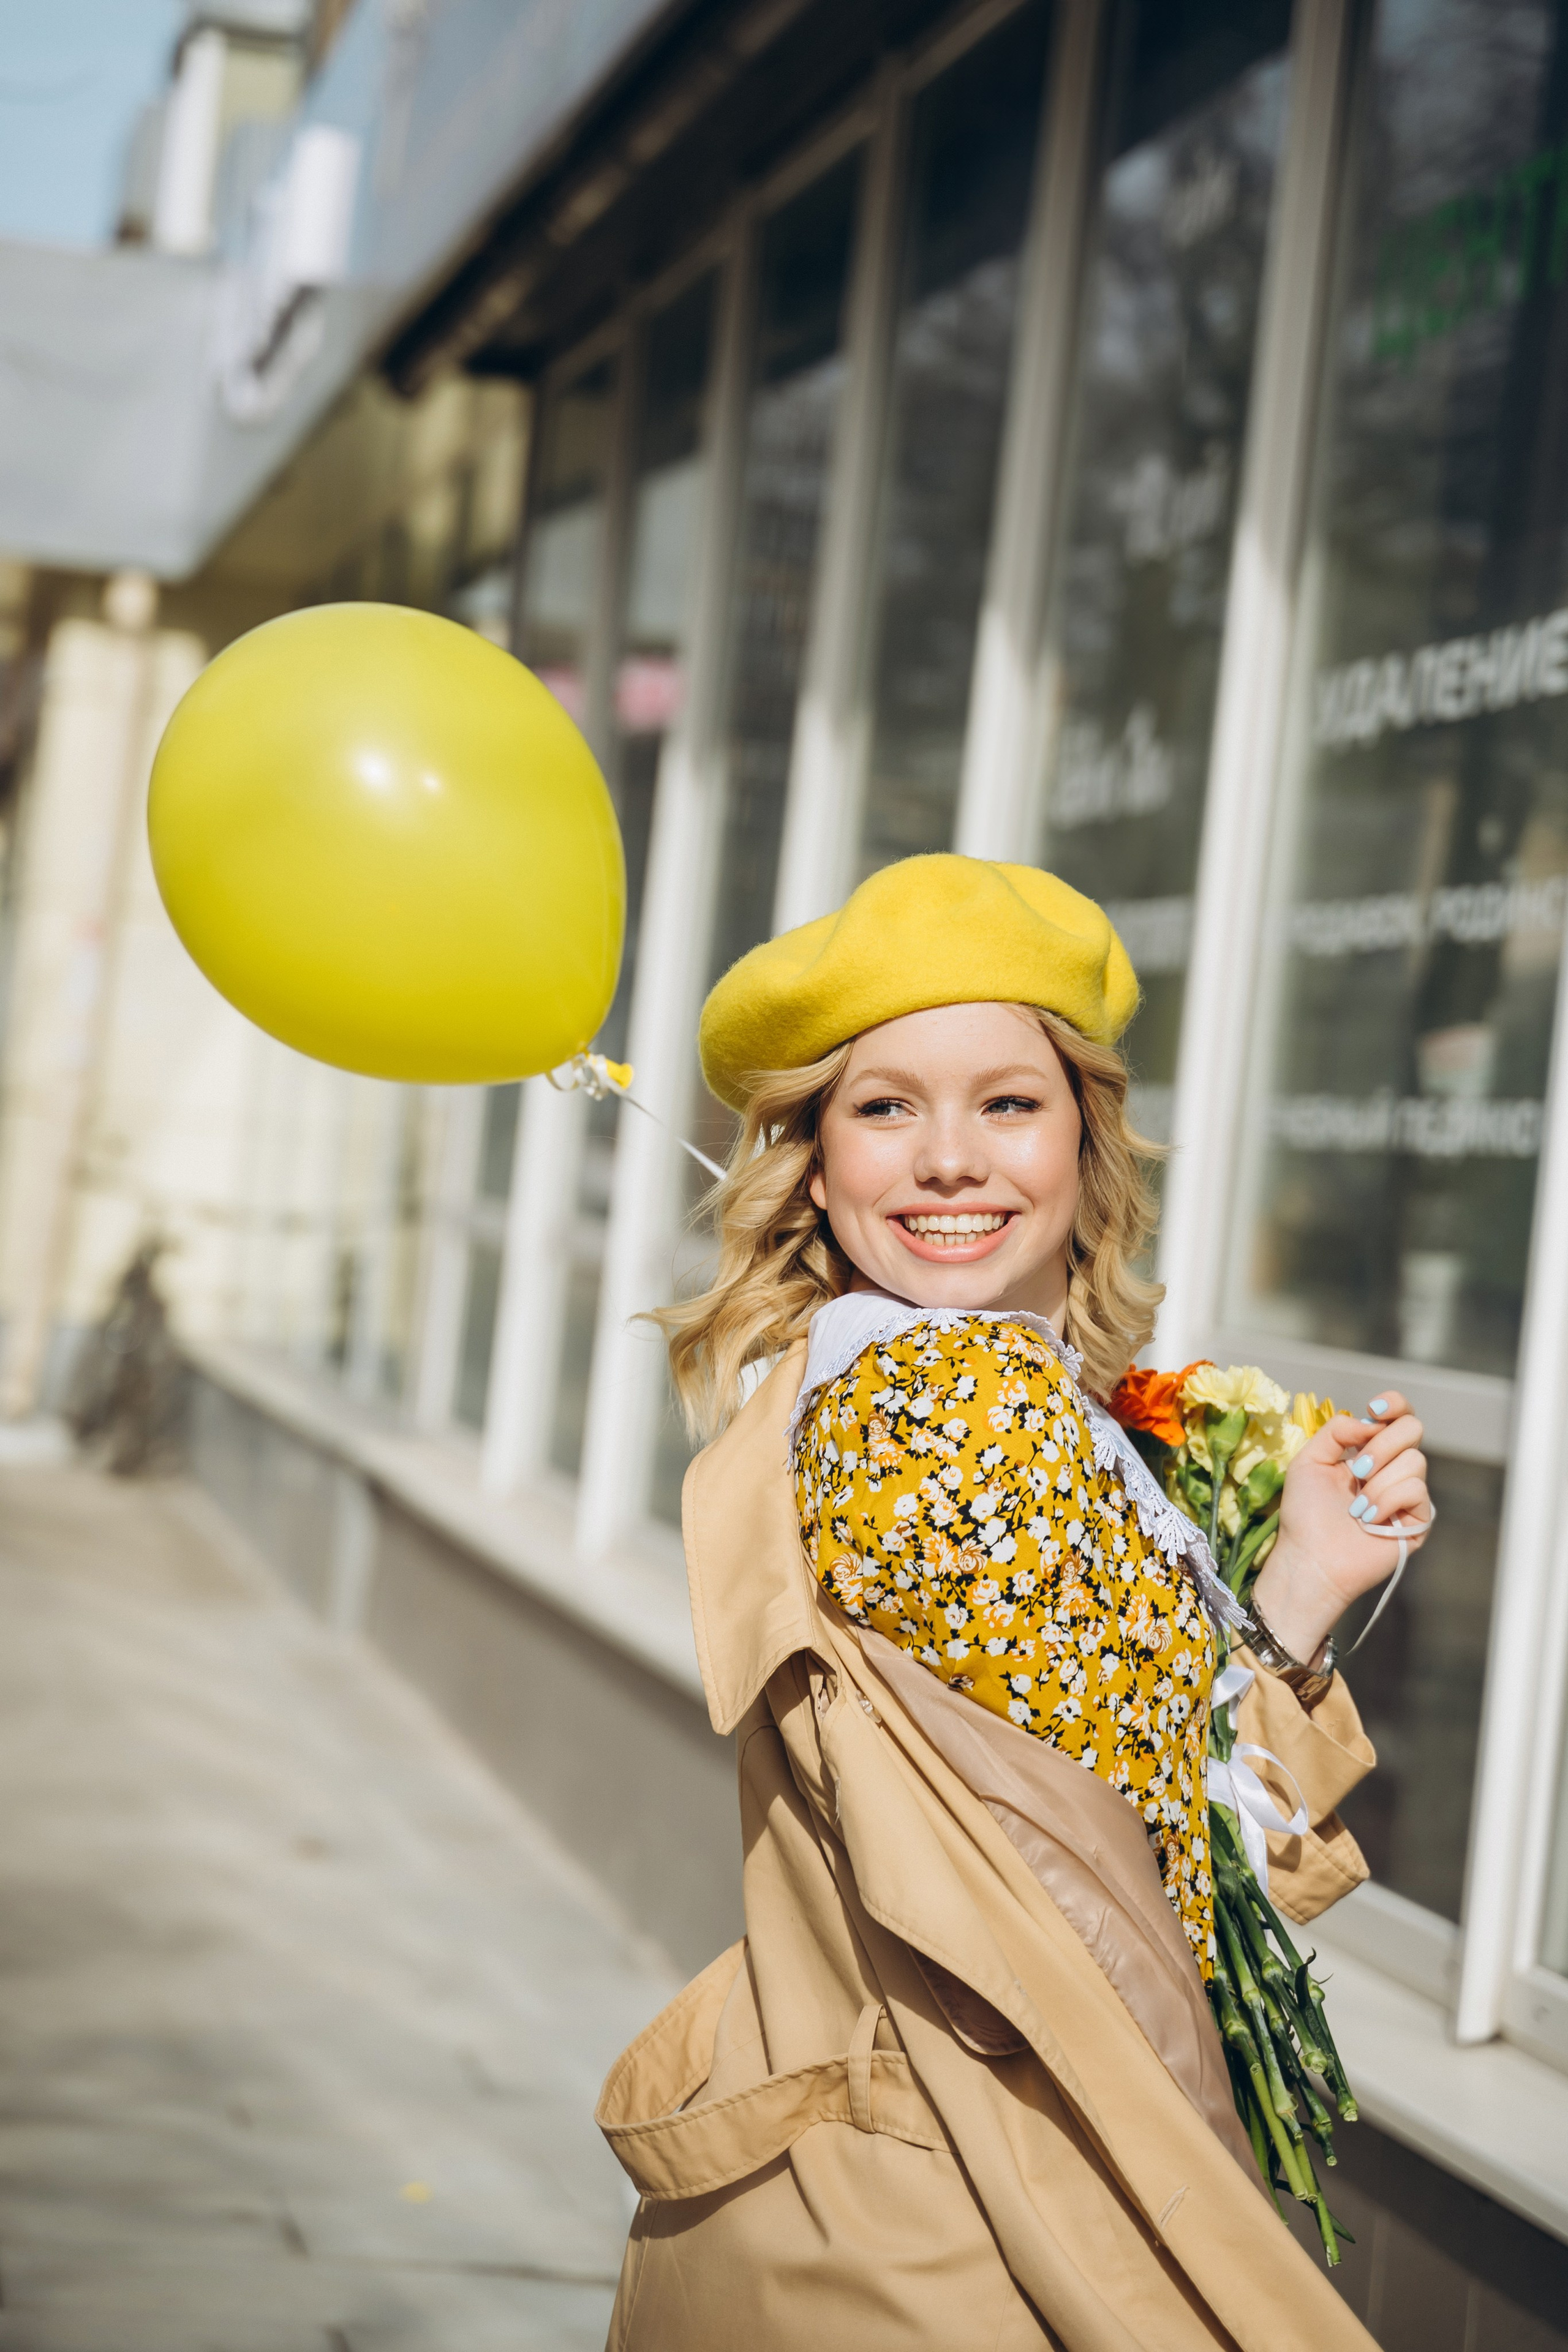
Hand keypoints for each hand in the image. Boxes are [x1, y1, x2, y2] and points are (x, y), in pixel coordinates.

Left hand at [1249, 1392, 1430, 1666]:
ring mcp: (1407, 1494)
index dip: (1394, 1404)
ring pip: (1415, 1461)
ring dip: (1378, 1482)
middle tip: (1357, 1469)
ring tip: (1356, 1508)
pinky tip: (1369, 1520)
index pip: (1397, 1416)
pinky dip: (1387, 1501)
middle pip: (1413, 1429)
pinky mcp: (1418, 1520)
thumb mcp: (1309, 1460)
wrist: (1310, 1558)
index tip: (1375, 1409)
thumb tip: (1369, 1421)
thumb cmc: (1305, 1514)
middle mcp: (1391, 1468)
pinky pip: (1416, 1490)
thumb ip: (1337, 1431)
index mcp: (1368, 1451)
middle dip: (1382, 1445)